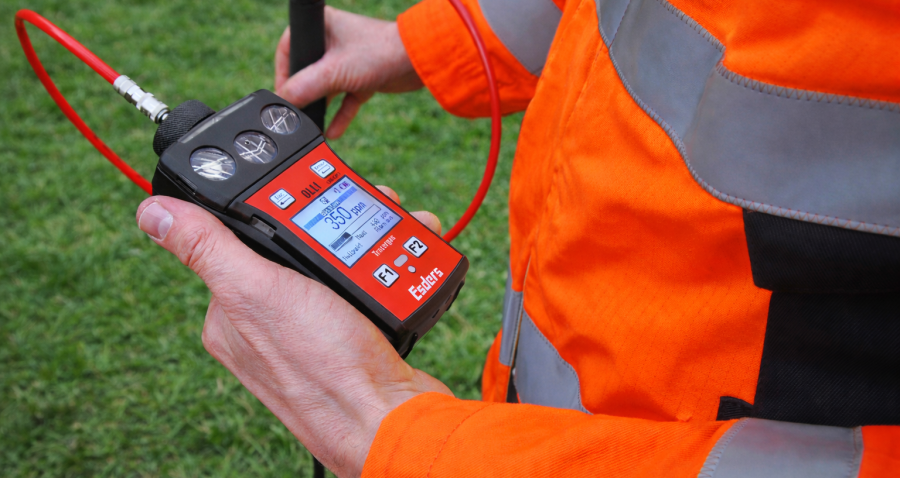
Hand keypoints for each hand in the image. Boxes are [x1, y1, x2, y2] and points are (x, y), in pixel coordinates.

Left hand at [136, 187, 447, 477]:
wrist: (390, 419)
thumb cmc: (324, 367)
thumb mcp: (259, 292)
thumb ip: (208, 249)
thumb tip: (153, 212)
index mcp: (231, 315)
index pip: (240, 240)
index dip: (276, 211)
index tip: (309, 196)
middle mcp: (268, 325)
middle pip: (297, 250)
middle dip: (336, 228)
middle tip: (365, 215)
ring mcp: (312, 334)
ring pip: (338, 266)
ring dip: (369, 246)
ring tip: (393, 235)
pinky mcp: (352, 340)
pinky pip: (366, 290)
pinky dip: (386, 274)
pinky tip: (400, 270)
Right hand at [275, 7, 423, 138]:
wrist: (421, 61)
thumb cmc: (379, 52)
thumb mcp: (334, 72)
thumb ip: (304, 88)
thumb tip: (283, 103)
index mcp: (321, 25)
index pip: (289, 49)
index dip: (283, 73)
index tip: (282, 96)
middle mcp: (333, 40)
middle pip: (307, 71)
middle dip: (303, 94)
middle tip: (296, 113)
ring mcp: (349, 60)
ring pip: (327, 87)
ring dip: (322, 106)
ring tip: (312, 125)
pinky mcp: (364, 77)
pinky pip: (346, 99)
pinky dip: (340, 115)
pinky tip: (332, 132)